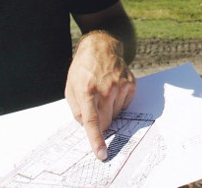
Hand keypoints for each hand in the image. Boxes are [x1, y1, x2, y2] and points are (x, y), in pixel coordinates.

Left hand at [65, 31, 135, 160]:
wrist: (101, 48)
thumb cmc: (83, 69)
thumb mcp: (70, 88)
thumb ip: (76, 110)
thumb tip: (87, 126)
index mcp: (87, 91)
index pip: (92, 121)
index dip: (96, 139)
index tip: (102, 154)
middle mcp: (106, 89)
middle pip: (106, 122)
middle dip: (101, 122)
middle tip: (95, 107)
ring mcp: (120, 86)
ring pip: (116, 115)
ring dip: (109, 110)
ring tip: (104, 92)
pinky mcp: (131, 84)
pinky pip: (125, 106)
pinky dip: (118, 103)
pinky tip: (113, 90)